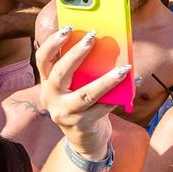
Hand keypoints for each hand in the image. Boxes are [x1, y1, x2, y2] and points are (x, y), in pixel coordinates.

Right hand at [35, 25, 127, 155]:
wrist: (85, 142)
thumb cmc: (82, 107)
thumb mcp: (74, 89)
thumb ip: (80, 72)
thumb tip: (103, 45)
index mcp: (47, 84)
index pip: (43, 60)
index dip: (52, 43)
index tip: (67, 29)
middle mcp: (51, 98)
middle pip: (60, 73)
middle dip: (76, 54)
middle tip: (92, 38)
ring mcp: (65, 113)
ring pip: (86, 93)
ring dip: (106, 80)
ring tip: (123, 68)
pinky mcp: (81, 125)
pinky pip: (102, 108)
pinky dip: (117, 97)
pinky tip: (129, 87)